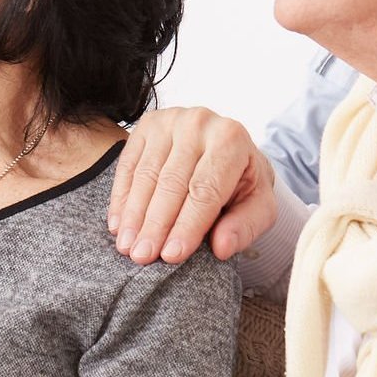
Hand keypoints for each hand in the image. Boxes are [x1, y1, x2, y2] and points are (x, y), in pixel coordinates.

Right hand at [106, 108, 277, 265]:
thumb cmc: (242, 182)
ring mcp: (170, 120)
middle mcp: (201, 123)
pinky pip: (128, 165)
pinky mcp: (147, 125)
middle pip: (172, 181)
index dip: (187, 225)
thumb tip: (222, 247)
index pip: (205, 189)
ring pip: (146, 174)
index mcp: (232, 140)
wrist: (227, 148)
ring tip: (127, 246)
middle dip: (156, 224)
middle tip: (142, 256)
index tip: (171, 255)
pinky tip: (118, 225)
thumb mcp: (258, 206)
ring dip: (134, 214)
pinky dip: (121, 197)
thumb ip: (244, 227)